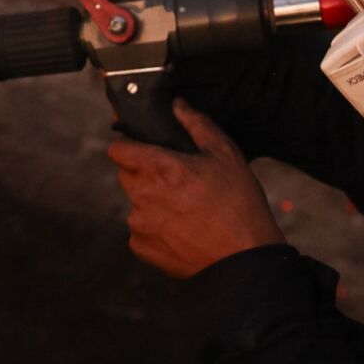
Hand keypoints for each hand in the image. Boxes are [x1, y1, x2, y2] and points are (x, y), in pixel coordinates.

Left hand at [108, 99, 283, 278]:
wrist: (245, 259)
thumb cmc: (239, 204)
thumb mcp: (226, 154)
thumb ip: (196, 124)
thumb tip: (177, 104)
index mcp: (158, 167)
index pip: (118, 149)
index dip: (129, 146)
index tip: (142, 149)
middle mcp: (142, 194)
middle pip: (127, 175)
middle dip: (145, 174)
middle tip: (176, 181)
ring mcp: (139, 223)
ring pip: (135, 203)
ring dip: (151, 202)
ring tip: (185, 209)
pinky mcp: (142, 248)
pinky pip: (140, 230)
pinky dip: (155, 229)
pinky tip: (182, 230)